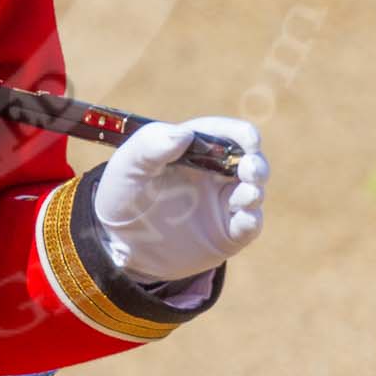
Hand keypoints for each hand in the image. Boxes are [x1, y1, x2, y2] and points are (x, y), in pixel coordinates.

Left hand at [90, 116, 268, 282]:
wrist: (118, 242)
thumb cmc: (122, 193)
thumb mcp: (128, 165)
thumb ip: (150, 145)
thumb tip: (183, 133)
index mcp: (194, 149)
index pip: (227, 134)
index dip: (242, 134)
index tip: (248, 139)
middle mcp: (214, 174)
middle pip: (250, 161)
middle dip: (256, 163)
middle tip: (250, 170)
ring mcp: (222, 204)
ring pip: (253, 192)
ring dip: (255, 191)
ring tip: (245, 194)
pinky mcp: (226, 234)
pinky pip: (248, 225)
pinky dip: (252, 220)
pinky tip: (245, 218)